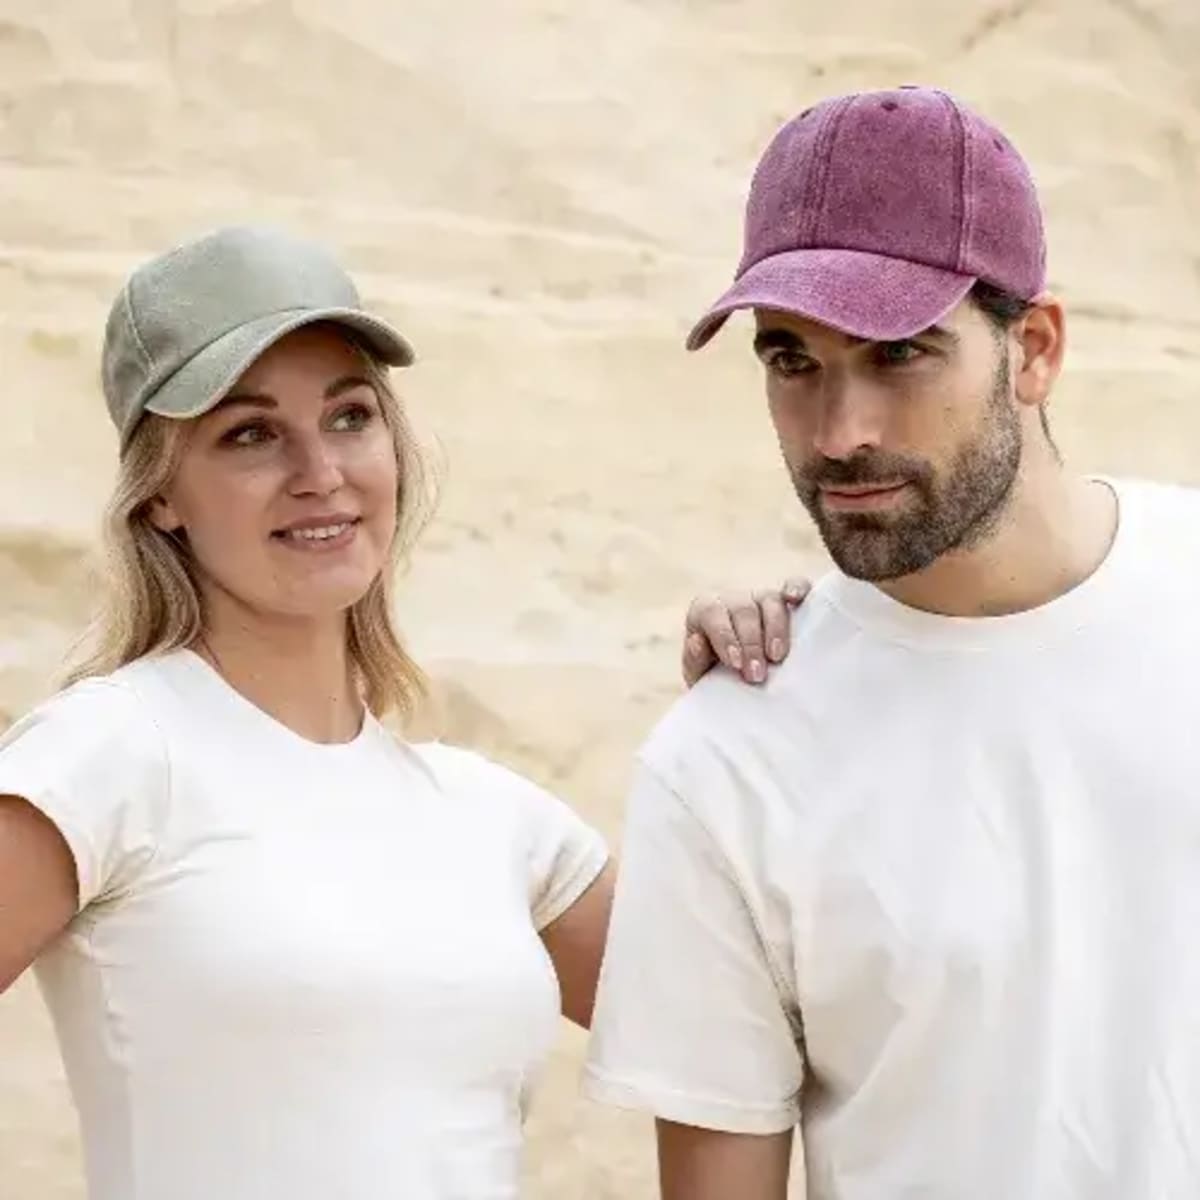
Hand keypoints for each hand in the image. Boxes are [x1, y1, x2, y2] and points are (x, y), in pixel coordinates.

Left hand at [682, 577, 810, 687]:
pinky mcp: (786, 601)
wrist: (739, 679)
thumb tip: (696, 641)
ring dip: (776, 629)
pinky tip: (796, 599)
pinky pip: (796, 585)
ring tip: (777, 657)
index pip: (711, 613)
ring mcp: (760, 597)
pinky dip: (797, 589)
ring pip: (770, 600)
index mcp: (705, 610)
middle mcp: (733, 599)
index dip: (724, 637)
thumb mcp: (700, 674)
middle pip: (743, 610)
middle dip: (751, 644)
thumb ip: (694, 660)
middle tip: (757, 675)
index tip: (735, 664)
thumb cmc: (716, 675)